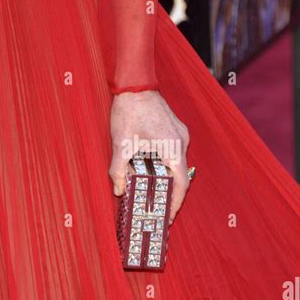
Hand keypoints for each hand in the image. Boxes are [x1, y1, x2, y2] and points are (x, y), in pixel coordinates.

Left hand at [109, 90, 190, 222]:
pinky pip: (173, 151)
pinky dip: (164, 162)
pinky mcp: (174, 129)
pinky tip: (148, 166)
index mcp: (172, 148)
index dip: (176, 203)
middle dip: (168, 192)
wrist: (135, 83)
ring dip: (164, 175)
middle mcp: (181, 142)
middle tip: (157, 206)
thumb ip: (119, 170)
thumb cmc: (130, 110)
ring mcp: (180, 134)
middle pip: (179, 174)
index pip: (181, 183)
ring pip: (175, 163)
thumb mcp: (121, 144)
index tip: (169, 216)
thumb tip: (118, 189)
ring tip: (150, 188)